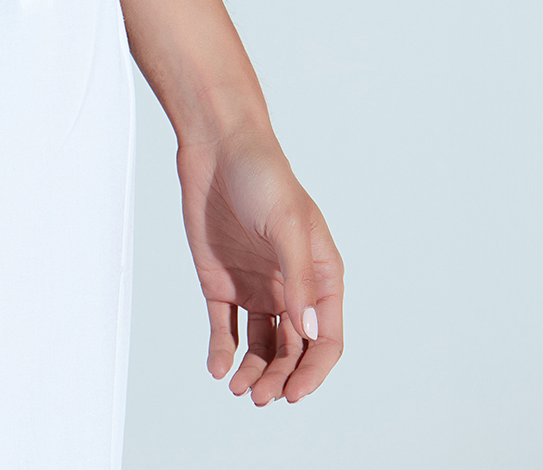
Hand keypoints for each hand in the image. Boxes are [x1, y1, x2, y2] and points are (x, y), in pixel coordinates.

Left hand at [177, 120, 343, 403]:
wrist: (216, 146)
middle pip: (293, 350)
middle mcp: (290, 287)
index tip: (294, 393)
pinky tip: (218, 367)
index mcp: (320, 274)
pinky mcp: (222, 282)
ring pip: (261, 346)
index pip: (326, 338)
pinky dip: (223, 351)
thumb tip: (309, 331)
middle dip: (280, 379)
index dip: (314, 370)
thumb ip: (299, 279)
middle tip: (261, 397)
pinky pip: (225, 327)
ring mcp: (256, 286)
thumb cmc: (262, 174)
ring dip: (254, 372)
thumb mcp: (287, 224)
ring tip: (239, 389)